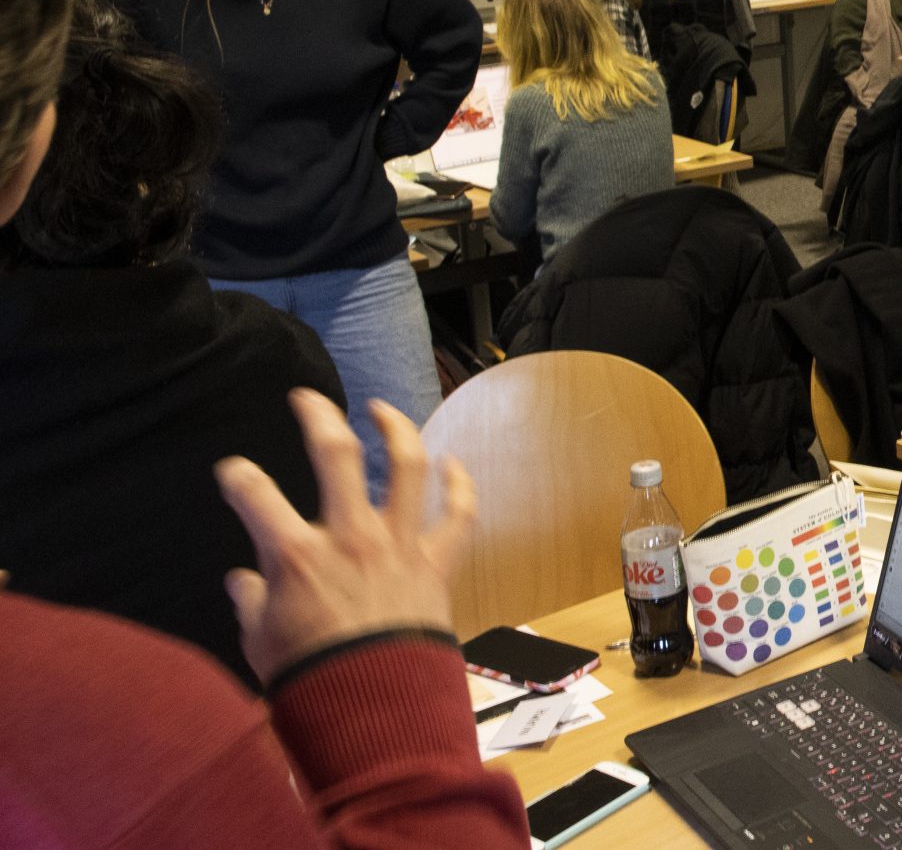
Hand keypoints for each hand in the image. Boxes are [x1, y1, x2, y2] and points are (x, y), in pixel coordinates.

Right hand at [216, 389, 476, 684]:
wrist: (377, 709)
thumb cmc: (314, 678)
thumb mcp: (261, 641)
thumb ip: (251, 602)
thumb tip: (242, 582)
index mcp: (296, 556)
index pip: (253, 494)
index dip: (237, 477)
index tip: (234, 473)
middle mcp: (349, 538)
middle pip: (336, 454)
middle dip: (318, 416)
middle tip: (307, 400)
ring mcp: (398, 545)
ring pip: (406, 466)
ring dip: (396, 429)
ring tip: (382, 410)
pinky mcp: (435, 563)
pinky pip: (458, 514)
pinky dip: (459, 485)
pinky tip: (453, 464)